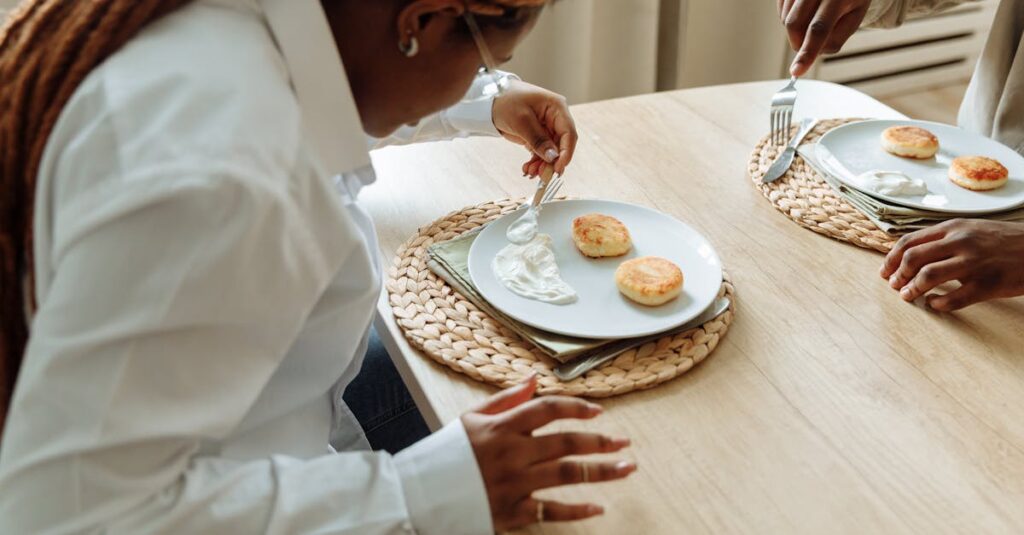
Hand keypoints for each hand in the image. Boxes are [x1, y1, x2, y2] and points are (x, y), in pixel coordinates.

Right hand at [461, 375, 635, 531]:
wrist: (421, 493)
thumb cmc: (448, 453)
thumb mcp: (472, 417)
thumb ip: (506, 399)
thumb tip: (536, 380)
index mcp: (502, 427)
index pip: (547, 409)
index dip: (576, 407)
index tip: (598, 412)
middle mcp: (512, 453)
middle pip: (565, 443)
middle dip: (600, 441)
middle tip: (624, 442)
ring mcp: (513, 484)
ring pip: (566, 475)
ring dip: (601, 471)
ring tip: (625, 467)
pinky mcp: (511, 512)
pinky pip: (551, 511)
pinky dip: (576, 511)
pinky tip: (598, 507)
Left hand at [492, 79, 578, 177]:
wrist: (490, 99)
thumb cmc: (506, 100)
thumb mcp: (521, 121)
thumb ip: (538, 139)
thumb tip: (553, 157)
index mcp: (557, 108)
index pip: (568, 133)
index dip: (566, 152)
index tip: (558, 168)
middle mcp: (555, 118)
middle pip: (561, 145)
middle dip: (552, 162)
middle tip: (542, 175)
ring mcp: (547, 127)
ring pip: (551, 151)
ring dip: (543, 164)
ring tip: (530, 173)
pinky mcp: (538, 135)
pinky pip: (541, 152)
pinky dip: (536, 162)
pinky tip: (528, 169)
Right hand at [779, 0, 870, 75]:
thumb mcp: (854, 17)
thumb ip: (836, 38)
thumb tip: (814, 53)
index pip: (818, 29)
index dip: (807, 52)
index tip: (796, 71)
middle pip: (794, 24)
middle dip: (798, 43)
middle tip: (809, 45)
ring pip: (785, 19)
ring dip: (795, 31)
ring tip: (813, 19)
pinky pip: (781, 11)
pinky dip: (790, 18)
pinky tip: (805, 12)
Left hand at [880, 219, 1023, 310]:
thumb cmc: (1003, 241)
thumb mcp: (972, 229)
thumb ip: (944, 238)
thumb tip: (910, 254)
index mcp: (953, 228)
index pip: (909, 242)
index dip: (891, 259)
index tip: (884, 272)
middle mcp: (961, 242)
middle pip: (913, 259)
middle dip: (898, 275)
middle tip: (894, 286)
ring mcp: (975, 262)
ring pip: (929, 276)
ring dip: (912, 290)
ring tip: (908, 297)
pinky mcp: (989, 283)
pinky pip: (954, 298)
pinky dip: (938, 304)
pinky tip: (934, 305)